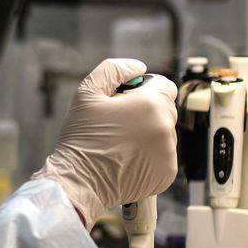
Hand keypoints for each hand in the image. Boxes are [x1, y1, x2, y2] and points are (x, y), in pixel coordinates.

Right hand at [35, 59, 177, 228]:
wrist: (79, 180)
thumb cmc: (81, 138)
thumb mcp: (87, 92)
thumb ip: (115, 69)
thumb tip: (138, 67)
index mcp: (151, 104)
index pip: (165, 86)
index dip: (146, 89)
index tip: (128, 100)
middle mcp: (165, 128)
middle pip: (166, 109)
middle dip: (147, 112)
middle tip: (119, 123)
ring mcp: (168, 153)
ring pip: (164, 133)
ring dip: (148, 134)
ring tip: (121, 143)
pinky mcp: (166, 173)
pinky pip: (163, 156)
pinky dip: (150, 156)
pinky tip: (127, 158)